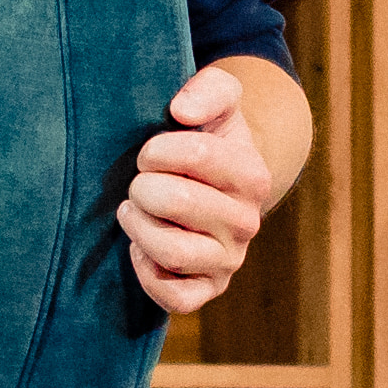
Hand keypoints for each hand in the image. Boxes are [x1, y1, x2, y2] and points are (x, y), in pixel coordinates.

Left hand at [117, 59, 306, 316]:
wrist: (213, 185)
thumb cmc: (207, 139)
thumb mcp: (218, 103)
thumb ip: (209, 89)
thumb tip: (182, 110)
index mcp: (253, 175)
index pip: (198, 155)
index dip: (158, 149)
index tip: (149, 151)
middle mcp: (246, 222)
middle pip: (177, 200)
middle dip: (143, 186)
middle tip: (139, 182)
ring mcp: (229, 261)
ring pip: (173, 252)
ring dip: (139, 227)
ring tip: (133, 211)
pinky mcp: (209, 291)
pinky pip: (175, 298)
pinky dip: (148, 272)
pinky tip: (141, 248)